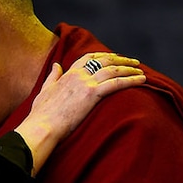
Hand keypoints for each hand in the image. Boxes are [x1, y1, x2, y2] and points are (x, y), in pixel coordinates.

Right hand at [14, 52, 144, 174]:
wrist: (42, 127)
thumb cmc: (41, 115)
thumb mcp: (44, 91)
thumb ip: (52, 77)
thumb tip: (56, 64)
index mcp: (68, 74)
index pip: (88, 58)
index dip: (103, 55)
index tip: (114, 56)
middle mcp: (78, 75)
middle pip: (104, 60)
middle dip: (121, 59)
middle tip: (134, 61)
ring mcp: (86, 84)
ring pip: (113, 70)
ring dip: (129, 68)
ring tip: (141, 70)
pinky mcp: (92, 95)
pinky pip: (116, 84)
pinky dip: (130, 80)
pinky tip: (142, 80)